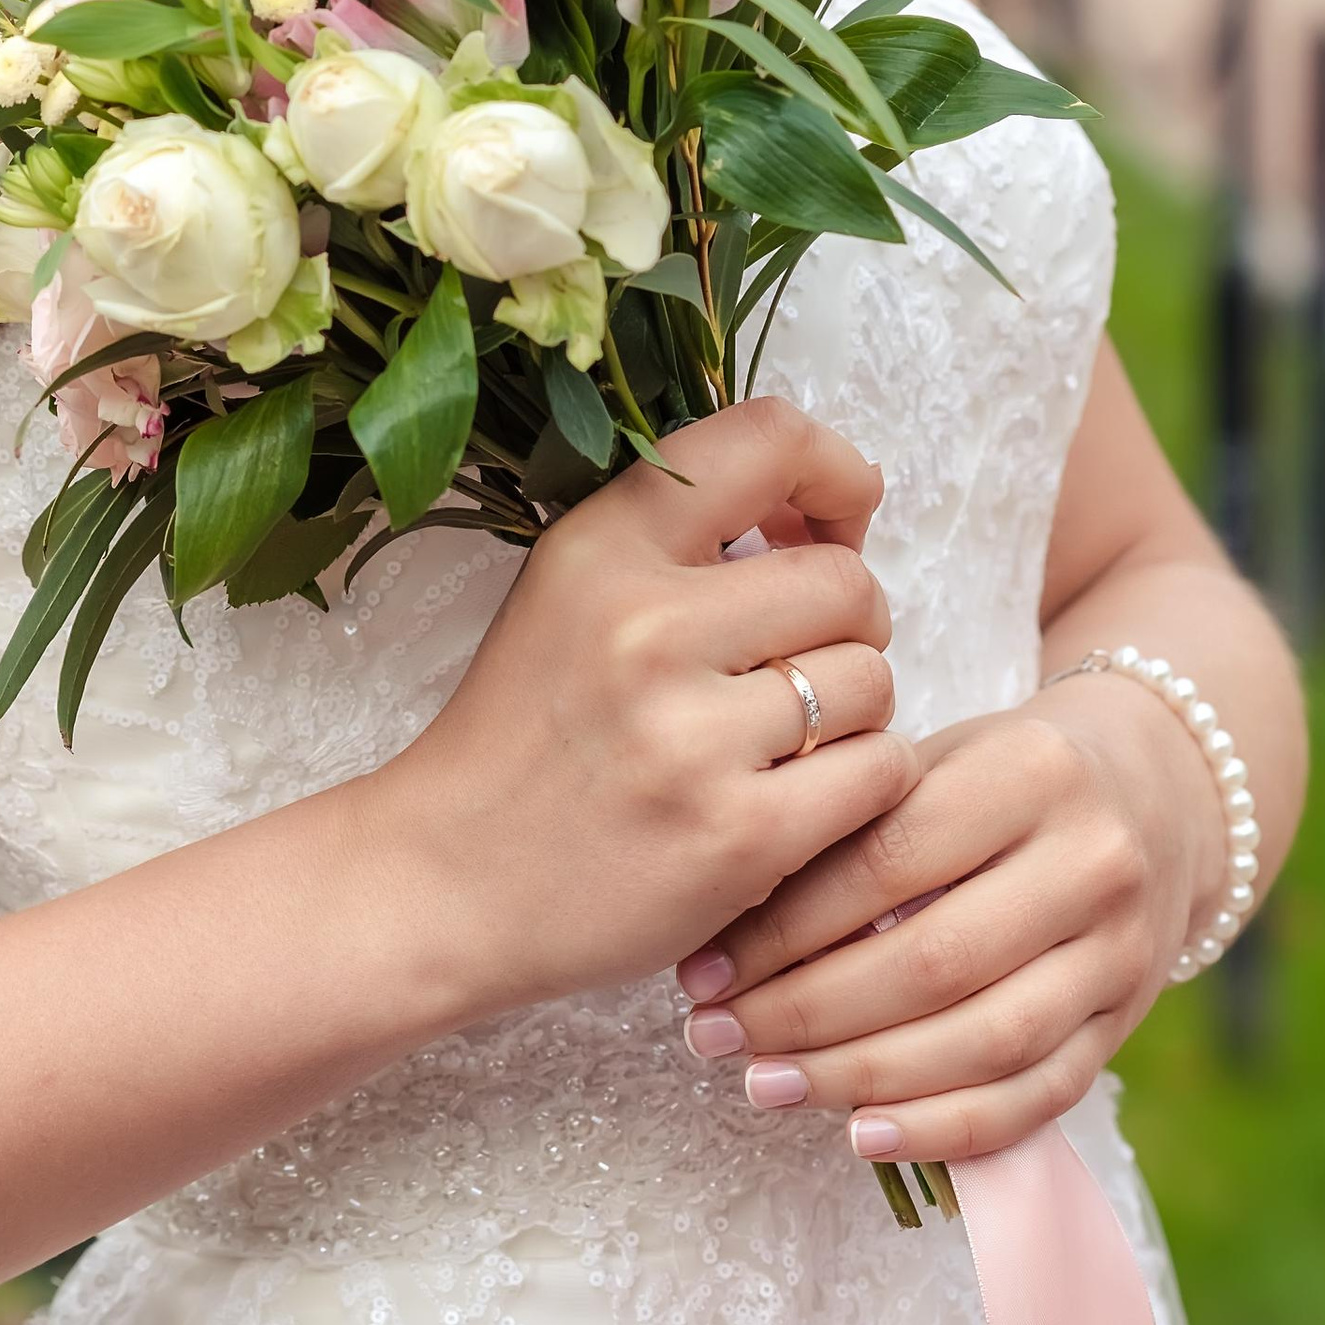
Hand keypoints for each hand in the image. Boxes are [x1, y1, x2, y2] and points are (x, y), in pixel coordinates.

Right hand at [374, 397, 917, 1024]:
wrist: (444, 886)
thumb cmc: (523, 737)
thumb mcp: (568, 592)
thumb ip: (679, 539)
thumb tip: (826, 510)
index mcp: (603, 548)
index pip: (770, 439)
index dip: (835, 476)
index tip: (822, 526)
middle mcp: (647, 627)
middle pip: (847, 580)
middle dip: (849, 622)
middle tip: (797, 663)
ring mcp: (693, 736)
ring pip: (872, 680)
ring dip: (851, 715)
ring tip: (783, 743)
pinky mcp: (740, 838)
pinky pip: (879, 774)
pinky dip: (859, 787)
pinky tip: (797, 802)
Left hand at [671, 671, 1229, 1165]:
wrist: (1155, 795)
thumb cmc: (999, 776)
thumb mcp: (937, 758)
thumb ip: (856, 822)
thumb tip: (727, 918)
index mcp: (1031, 771)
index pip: (888, 863)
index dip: (786, 926)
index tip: (704, 967)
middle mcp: (1091, 863)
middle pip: (933, 963)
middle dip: (808, 1013)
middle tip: (715, 1037)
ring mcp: (1120, 953)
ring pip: (986, 1041)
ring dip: (862, 1078)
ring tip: (766, 1085)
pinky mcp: (1127, 1024)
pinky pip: (1038, 1097)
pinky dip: (946, 1127)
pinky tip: (863, 1134)